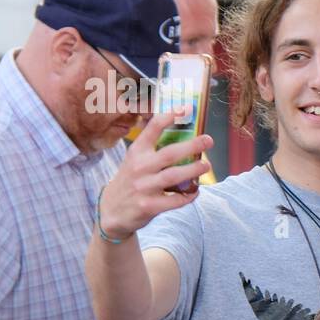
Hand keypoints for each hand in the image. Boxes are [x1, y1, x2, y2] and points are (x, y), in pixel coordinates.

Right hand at [98, 107, 213, 239]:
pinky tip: (195, 191)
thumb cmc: (130, 181)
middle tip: (208, 140)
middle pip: (169, 153)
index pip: (152, 129)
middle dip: (192, 145)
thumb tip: (185, 136)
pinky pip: (175, 200)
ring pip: (174, 176)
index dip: (169, 117)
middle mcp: (139, 167)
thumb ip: (153, 150)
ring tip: (206, 165)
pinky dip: (188, 195)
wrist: (111, 211)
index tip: (185, 108)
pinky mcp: (149, 206)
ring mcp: (144, 187)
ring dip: (193, 170)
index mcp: (136, 152)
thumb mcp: (134, 161)